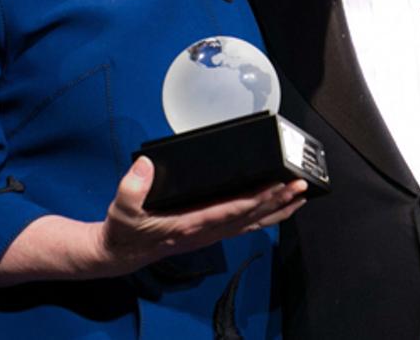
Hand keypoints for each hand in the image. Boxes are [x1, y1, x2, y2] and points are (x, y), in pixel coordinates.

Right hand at [84, 157, 307, 277]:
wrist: (120, 253)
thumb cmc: (124, 229)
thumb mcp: (121, 207)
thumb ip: (132, 186)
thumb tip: (145, 165)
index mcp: (189, 224)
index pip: (230, 210)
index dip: (256, 199)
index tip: (276, 186)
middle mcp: (205, 231)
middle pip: (249, 217)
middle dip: (277, 201)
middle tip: (300, 186)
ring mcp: (209, 234)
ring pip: (251, 224)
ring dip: (277, 211)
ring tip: (299, 197)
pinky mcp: (208, 232)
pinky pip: (243, 226)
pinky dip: (264, 217)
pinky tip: (276, 209)